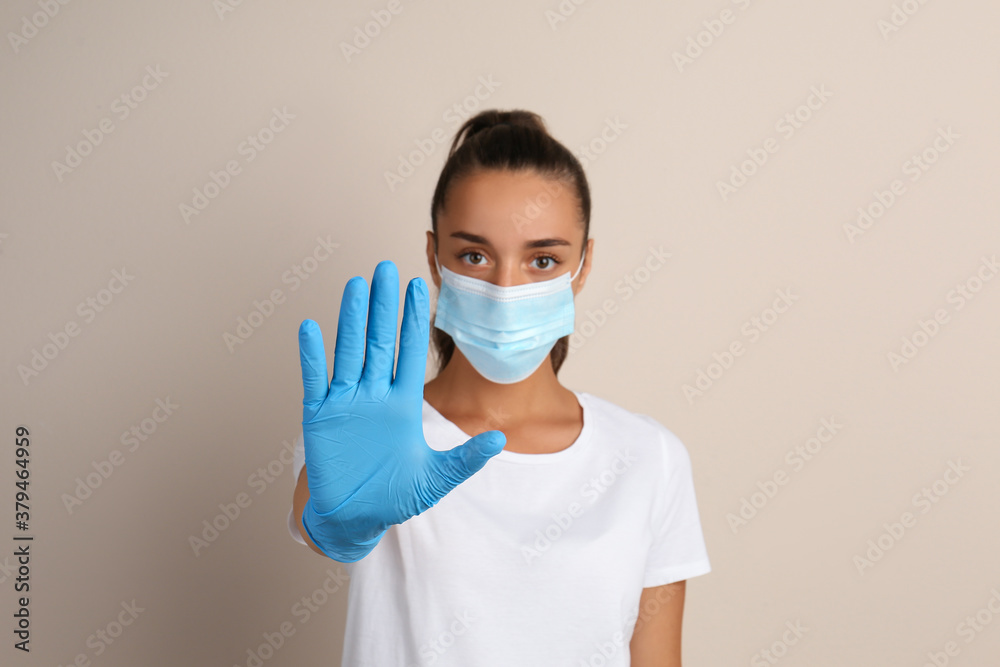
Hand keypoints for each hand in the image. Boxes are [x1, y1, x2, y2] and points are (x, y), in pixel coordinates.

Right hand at [298, 260, 505, 561]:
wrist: (353, 519)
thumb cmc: (392, 498)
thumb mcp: (435, 479)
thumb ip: (466, 459)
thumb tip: (501, 438)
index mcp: (403, 405)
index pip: (410, 352)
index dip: (412, 320)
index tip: (417, 287)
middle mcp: (374, 396)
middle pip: (379, 341)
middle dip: (382, 306)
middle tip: (385, 268)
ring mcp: (346, 403)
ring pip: (349, 352)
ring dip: (350, 319)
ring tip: (355, 285)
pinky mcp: (320, 417)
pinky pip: (315, 380)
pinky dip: (313, 356)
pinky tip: (310, 328)